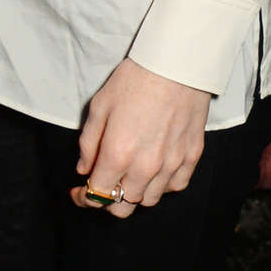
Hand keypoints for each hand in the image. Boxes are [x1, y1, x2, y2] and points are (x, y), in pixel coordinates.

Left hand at [71, 60, 210, 216]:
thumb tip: (84, 169)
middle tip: (103, 184)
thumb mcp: (99, 106)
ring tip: (129, 176)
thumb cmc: (134, 80)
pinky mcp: (192, 156)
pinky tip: (154, 171)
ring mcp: (172, 164)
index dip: (83, 197)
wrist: (176, 63)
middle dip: (107, 201)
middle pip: (123, 207)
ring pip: (149, 200)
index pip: (97, 195)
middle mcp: (145, 166)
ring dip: (134, 193)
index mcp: (118, 154)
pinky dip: (162, 185)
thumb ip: (89, 143)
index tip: (79, 191)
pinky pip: (175, 186)